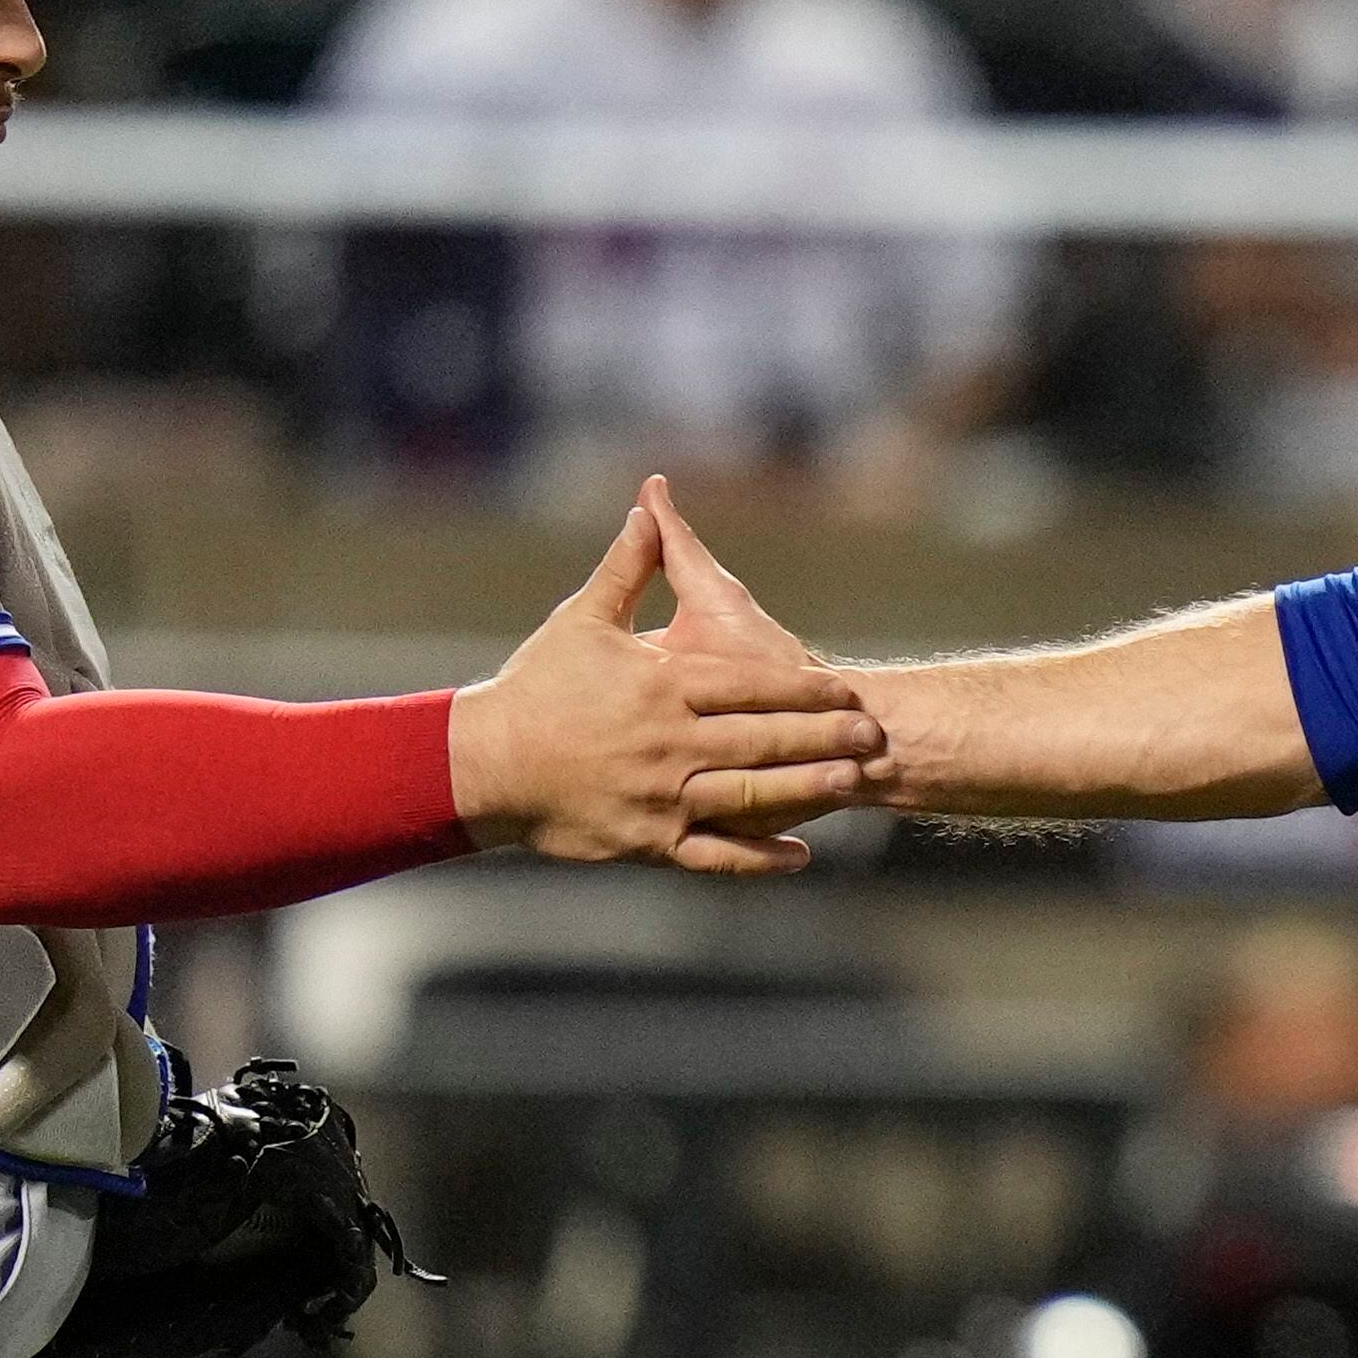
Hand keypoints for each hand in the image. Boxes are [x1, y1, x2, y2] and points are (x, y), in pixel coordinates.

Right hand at [449, 496, 883, 875]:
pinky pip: (715, 854)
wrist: (487, 763)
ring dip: (804, 787)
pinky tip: (799, 855)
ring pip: (748, 794)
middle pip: (761, 739)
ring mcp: (661, 797)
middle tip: (871, 734)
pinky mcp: (648, 841)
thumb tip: (651, 501)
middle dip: (822, 736)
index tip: (844, 687)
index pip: (749, 686)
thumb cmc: (535, 687)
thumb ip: (629, 565)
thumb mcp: (584, 619)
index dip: (802, 688)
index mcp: (662, 688)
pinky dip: (759, 856)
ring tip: (850, 780)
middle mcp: (670, 744)